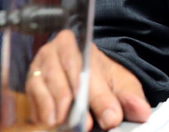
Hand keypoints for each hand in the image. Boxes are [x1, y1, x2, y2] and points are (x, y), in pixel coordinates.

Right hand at [26, 32, 150, 130]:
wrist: (82, 71)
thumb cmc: (101, 76)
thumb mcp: (120, 82)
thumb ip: (130, 96)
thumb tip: (140, 112)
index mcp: (80, 45)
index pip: (89, 71)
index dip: (100, 97)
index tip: (110, 118)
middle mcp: (55, 51)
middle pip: (65, 82)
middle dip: (78, 109)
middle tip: (88, 127)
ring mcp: (38, 67)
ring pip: (46, 93)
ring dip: (59, 115)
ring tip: (70, 126)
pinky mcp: (28, 84)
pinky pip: (33, 103)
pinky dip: (44, 116)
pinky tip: (54, 123)